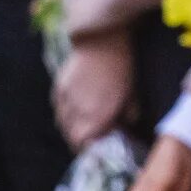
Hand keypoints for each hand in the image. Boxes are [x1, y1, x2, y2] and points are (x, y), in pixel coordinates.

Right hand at [53, 30, 132, 146]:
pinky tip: (73, 112)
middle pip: (71, 138)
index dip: (90, 150)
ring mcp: (65, 100)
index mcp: (95, 117)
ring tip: (81, 129)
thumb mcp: (132, 95)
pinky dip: (64, 115)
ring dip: (71, 130)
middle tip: (91, 142)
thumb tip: (126, 127)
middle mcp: (76, 112)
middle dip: (80, 143)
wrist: (101, 39)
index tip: (98, 150)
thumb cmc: (121, 68)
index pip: (84, 145)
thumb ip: (129, 116)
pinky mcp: (58, 87)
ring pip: (62, 125)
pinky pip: (58, 109)